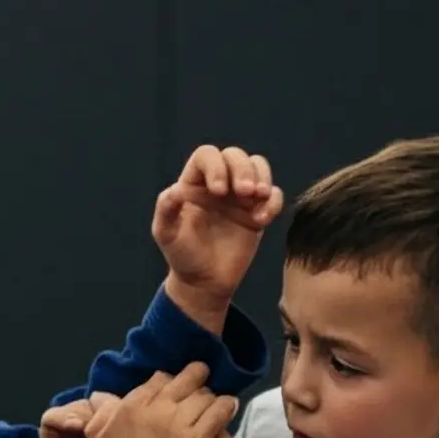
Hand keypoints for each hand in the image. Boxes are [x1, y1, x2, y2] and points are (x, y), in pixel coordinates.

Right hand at [85, 362, 236, 437]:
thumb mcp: (96, 431)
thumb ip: (102, 408)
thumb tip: (104, 394)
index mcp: (144, 403)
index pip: (169, 377)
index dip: (177, 378)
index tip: (180, 384)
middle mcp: (171, 414)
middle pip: (198, 387)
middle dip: (201, 387)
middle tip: (201, 394)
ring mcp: (192, 435)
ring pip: (219, 407)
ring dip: (221, 405)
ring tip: (221, 407)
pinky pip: (225, 437)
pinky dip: (224, 434)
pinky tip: (219, 436)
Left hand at [153, 145, 284, 330]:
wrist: (204, 281)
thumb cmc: (182, 256)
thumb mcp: (166, 234)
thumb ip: (165, 210)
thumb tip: (174, 191)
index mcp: (194, 183)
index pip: (206, 156)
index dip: (215, 166)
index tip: (218, 191)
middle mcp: (218, 183)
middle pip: (235, 156)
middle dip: (242, 169)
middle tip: (244, 192)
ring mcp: (239, 197)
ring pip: (257, 167)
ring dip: (262, 176)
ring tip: (258, 196)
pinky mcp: (256, 212)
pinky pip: (272, 195)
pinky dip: (273, 201)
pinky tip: (262, 219)